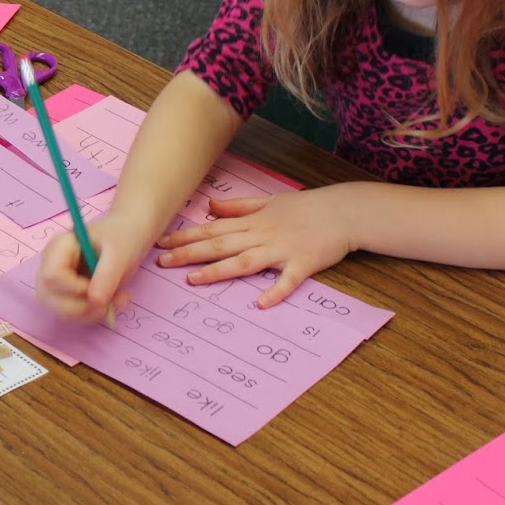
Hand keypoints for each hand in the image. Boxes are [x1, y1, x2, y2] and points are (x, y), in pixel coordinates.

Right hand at [34, 213, 159, 323]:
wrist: (131, 232)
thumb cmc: (123, 235)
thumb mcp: (119, 253)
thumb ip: (107, 275)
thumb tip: (95, 301)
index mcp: (58, 246)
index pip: (51, 276)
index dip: (73, 289)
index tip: (99, 287)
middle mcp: (51, 264)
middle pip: (47, 296)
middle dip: (79, 307)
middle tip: (108, 302)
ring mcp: (58, 281)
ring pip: (59, 310)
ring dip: (89, 314)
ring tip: (117, 300)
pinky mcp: (68, 293)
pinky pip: (73, 314)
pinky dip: (94, 314)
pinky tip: (113, 302)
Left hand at [154, 190, 354, 307]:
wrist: (342, 211)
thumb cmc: (305, 207)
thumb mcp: (268, 200)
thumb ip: (238, 206)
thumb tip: (210, 207)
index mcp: (252, 221)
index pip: (212, 229)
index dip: (185, 236)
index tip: (161, 242)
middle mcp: (261, 235)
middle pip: (220, 245)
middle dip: (189, 254)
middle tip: (163, 262)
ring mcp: (281, 250)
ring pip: (244, 261)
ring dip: (218, 271)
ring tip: (193, 280)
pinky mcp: (302, 264)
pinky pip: (287, 281)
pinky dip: (274, 292)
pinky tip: (260, 304)